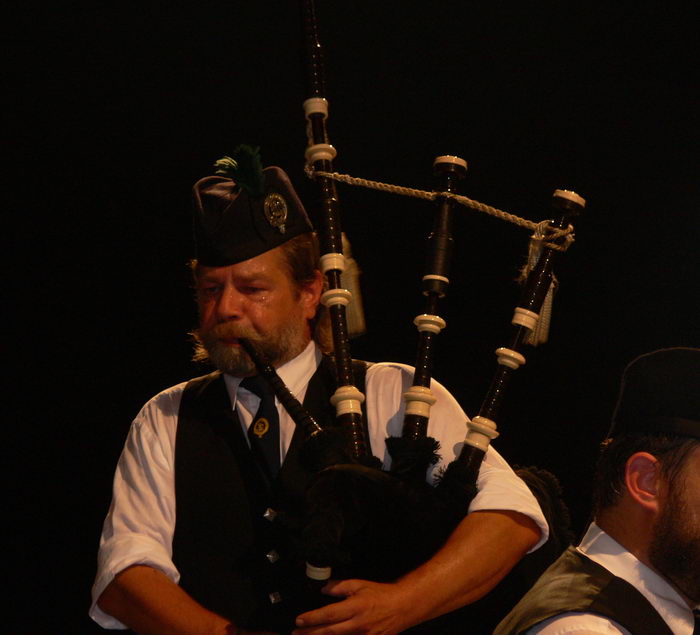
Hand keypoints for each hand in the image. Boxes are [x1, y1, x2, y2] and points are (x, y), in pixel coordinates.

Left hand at [292, 579, 413, 634]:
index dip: (312, 618)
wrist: (402, 607)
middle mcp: (358, 624)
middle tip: (296, 632)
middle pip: (330, 632)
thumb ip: (340, 587)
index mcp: (355, 607)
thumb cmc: (380, 594)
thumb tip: (323, 589)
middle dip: (311, 633)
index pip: (329, 614)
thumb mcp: (359, 584)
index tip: (299, 619)